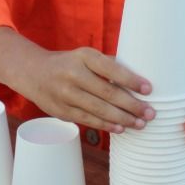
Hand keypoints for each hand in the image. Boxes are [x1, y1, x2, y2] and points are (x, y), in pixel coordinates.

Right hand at [20, 48, 153, 134]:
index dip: (131, 80)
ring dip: (122, 119)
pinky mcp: (61, 111)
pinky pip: (88, 120)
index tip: (148, 89)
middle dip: (132, 105)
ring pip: (99, 110)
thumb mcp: (85, 56)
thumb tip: (138, 80)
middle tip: (150, 113)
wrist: (33, 72)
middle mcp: (73, 74)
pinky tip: (120, 128)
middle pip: (107, 93)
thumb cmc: (69, 64)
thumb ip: (108, 66)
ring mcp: (65, 94)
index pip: (111, 69)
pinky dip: (106, 125)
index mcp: (84, 57)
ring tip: (140, 124)